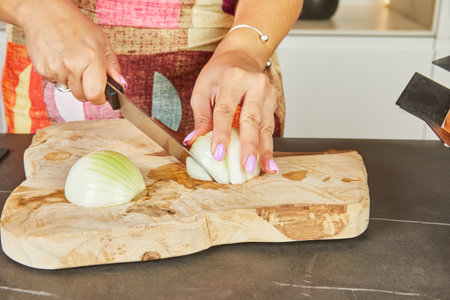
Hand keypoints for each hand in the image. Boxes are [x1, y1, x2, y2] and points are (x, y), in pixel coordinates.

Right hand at [18, 0, 123, 103]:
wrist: (45, 13)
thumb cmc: (76, 25)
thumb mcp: (102, 41)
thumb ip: (112, 65)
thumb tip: (120, 84)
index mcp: (91, 58)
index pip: (95, 95)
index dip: (100, 98)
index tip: (101, 93)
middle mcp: (72, 65)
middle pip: (82, 97)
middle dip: (86, 90)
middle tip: (85, 73)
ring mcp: (56, 68)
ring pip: (69, 90)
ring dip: (72, 81)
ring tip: (71, 61)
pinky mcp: (42, 70)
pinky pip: (56, 82)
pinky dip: (59, 75)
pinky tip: (60, 59)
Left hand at [187, 49, 278, 174]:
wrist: (241, 57)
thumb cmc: (219, 74)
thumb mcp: (203, 90)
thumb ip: (201, 116)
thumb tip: (194, 140)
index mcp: (233, 78)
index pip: (225, 110)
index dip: (221, 134)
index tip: (218, 153)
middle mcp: (254, 84)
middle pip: (251, 119)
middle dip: (249, 145)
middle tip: (246, 166)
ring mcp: (268, 93)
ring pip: (266, 126)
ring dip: (265, 150)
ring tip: (265, 168)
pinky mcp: (274, 102)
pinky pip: (270, 127)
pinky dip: (268, 146)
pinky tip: (269, 161)